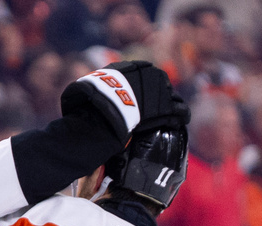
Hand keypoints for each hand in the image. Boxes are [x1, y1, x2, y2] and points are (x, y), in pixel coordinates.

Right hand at [61, 61, 188, 142]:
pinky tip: (182, 122)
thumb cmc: (94, 98)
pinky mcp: (166, 108)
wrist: (105, 110)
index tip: (144, 96)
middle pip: (161, 85)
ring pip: (172, 98)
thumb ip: (92, 86)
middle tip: (159, 108)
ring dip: (174, 106)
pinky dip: (181, 117)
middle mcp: (151, 75)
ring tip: (176, 115)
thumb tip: (79, 90)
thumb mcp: (90, 86)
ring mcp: (160, 92)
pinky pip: (179, 111)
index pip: (146, 73)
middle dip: (161, 96)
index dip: (146, 87)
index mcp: (135, 67)